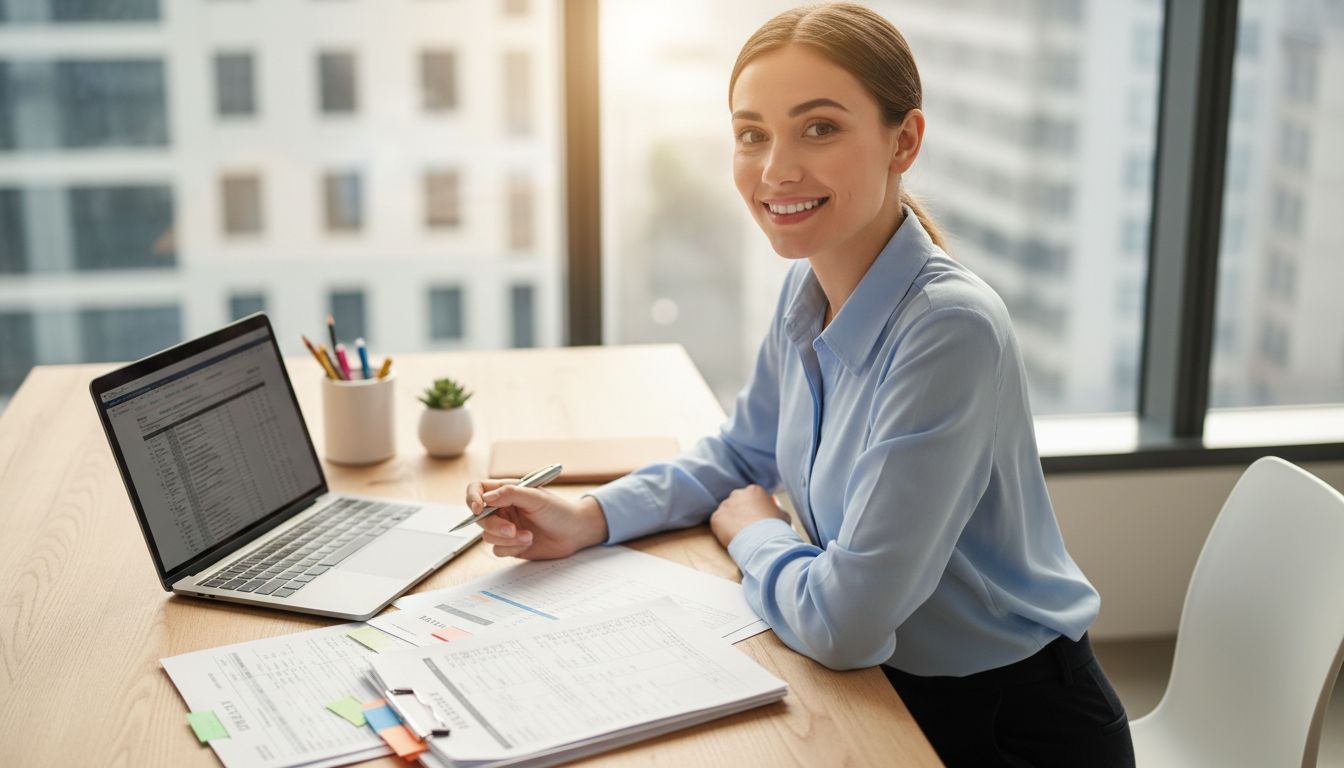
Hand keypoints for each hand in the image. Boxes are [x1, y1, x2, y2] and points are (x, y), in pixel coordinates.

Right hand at [463, 479, 609, 559]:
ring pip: (487, 536)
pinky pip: (497, 550)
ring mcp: (505, 527)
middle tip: (511, 529)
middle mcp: (502, 509)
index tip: (478, 508)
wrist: (575, 533)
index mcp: (506, 491)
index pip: (477, 489)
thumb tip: (486, 497)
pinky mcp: (510, 545)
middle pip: (479, 517)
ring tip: (528, 536)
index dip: (472, 498)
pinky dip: (512, 548)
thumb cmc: (559, 510)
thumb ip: (510, 494)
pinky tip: (529, 542)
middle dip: (494, 525)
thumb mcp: (537, 497)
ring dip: (507, 539)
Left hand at [710, 485, 788, 548]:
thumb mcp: (783, 515)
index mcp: (754, 490)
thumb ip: (776, 510)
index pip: (751, 497)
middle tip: (746, 527)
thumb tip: (775, 511)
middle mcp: (738, 494)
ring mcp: (725, 505)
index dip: (754, 509)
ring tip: (739, 535)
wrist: (762, 541)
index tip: (756, 519)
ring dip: (731, 521)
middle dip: (740, 513)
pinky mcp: (716, 518)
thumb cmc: (776, 529)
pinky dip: (722, 531)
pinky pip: (717, 523)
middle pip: (737, 502)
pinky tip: (731, 538)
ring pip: (726, 513)